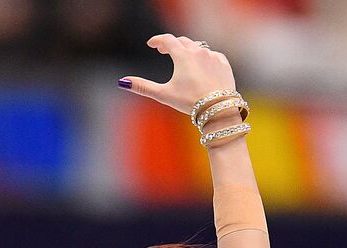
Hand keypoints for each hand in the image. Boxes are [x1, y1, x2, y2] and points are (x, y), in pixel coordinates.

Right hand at [120, 34, 238, 117]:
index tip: (151, 44)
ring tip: (183, 58)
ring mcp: (213, 56)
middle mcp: (198, 52)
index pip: (167, 40)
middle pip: (182, 41)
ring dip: (189, 50)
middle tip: (164, 50)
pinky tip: (202, 64)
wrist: (218, 108)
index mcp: (183, 55)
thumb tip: (122, 82)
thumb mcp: (163, 94)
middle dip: (172, 44)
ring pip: (198, 47)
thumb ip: (143, 86)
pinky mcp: (224, 63)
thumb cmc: (190, 102)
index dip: (158, 40)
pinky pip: (213, 55)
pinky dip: (205, 57)